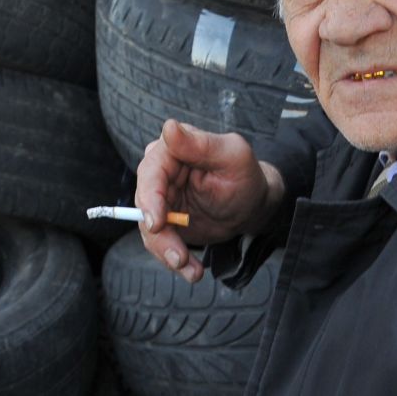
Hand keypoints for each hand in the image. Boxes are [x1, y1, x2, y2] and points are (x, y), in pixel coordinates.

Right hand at [136, 120, 284, 283]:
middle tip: (179, 257)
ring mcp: (160, 199)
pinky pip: (159, 242)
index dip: (150, 199)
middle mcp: (160, 173)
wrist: (251, 205)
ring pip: (149, 228)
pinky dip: (173, 259)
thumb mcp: (232, 156)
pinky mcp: (164, 221)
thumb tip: (169, 127)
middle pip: (145, 205)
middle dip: (159, 235)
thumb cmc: (245, 174)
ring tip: (191, 269)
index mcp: (171, 150)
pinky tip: (192, 269)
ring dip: (167, 252)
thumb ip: (200, 144)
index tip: (157, 223)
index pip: (151, 173)